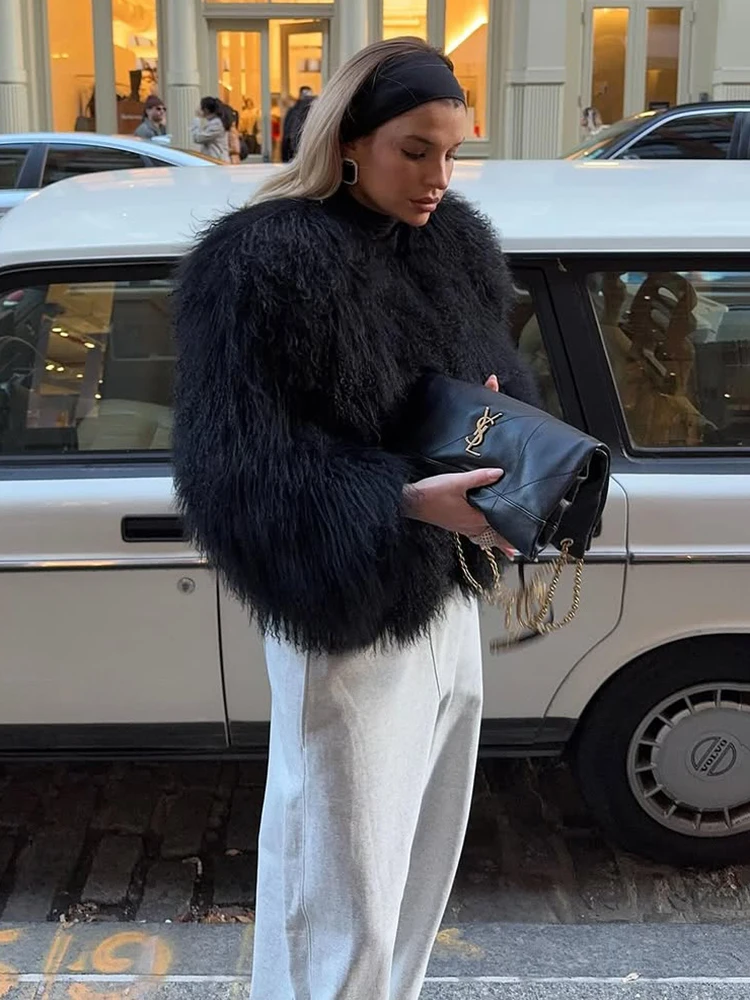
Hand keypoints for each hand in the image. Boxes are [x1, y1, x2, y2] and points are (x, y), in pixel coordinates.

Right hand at [402, 373, 514, 558]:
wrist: (411, 502)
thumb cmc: (432, 493)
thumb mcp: (457, 481)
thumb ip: (480, 478)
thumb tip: (500, 473)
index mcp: (474, 518)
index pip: (498, 526)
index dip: (511, 531)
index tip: (524, 538)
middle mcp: (469, 526)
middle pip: (492, 535)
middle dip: (505, 540)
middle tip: (518, 549)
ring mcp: (461, 527)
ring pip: (483, 536)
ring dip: (494, 541)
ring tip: (506, 549)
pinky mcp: (454, 525)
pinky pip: (473, 533)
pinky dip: (482, 537)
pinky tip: (481, 536)